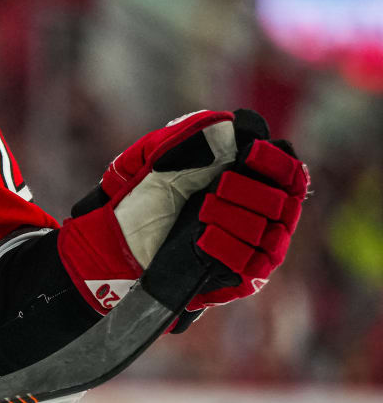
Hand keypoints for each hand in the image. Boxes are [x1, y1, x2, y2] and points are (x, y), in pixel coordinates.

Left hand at [57, 109, 307, 314]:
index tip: (251, 154)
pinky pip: (253, 265)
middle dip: (249, 191)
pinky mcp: (242, 278)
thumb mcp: (156, 156)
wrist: (113, 242)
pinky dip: (228, 247)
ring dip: (235, 218)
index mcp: (249, 181)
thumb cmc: (140, 196)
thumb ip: (190, 136)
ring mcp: (254, 248)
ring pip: (270, 233)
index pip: (289, 172)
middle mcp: (260, 215)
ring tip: (203, 212)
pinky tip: (204, 238)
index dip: (276, 162)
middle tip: (216, 188)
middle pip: (283, 202)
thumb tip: (231, 124)